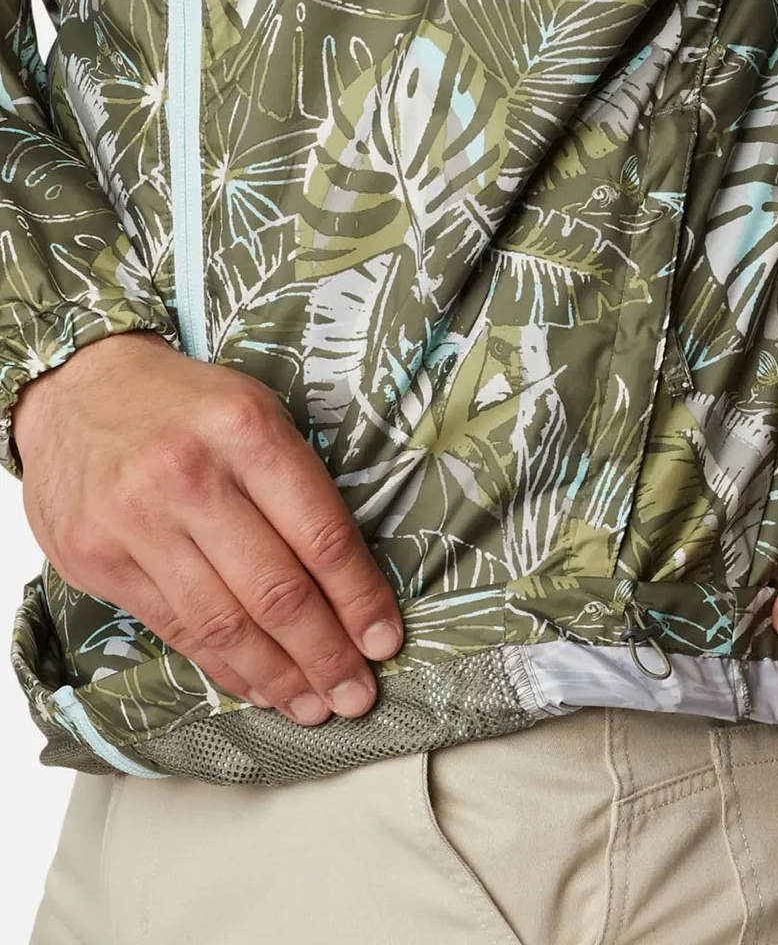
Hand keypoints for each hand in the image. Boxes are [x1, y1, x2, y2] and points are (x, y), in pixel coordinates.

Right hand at [12, 331, 402, 723]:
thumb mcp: (257, 416)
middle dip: (326, 654)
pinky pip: (175, 629)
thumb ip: (299, 489)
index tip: (383, 642)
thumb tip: (349, 587)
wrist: (77, 388)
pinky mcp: (96, 559)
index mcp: (246, 432)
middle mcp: (189, 477)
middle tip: (356, 696)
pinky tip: (258, 687)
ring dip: (278, 676)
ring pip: (224, 622)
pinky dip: (224, 666)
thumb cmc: (187, 406)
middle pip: (276, 590)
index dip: (359, 599)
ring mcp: (135, 521)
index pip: (321, 535)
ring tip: (314, 706)